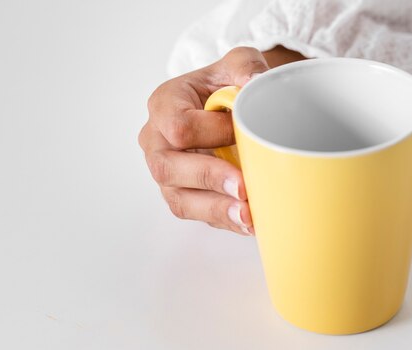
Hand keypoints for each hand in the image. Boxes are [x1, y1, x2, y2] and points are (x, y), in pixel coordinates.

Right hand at [139, 47, 268, 234]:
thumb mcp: (238, 64)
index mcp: (164, 105)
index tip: (243, 132)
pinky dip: (224, 221)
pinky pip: (197, 215)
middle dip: (208, 178)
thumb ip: (246, 66)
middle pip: (169, 167)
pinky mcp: (183, 196)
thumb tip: (255, 85)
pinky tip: (249, 223)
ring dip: (216, 210)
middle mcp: (156, 142)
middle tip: (243, 187)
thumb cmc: (227, 85)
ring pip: (180, 200)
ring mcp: (168, 174)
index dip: (212, 132)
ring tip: (248, 216)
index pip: (179, 126)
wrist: (228, 108)